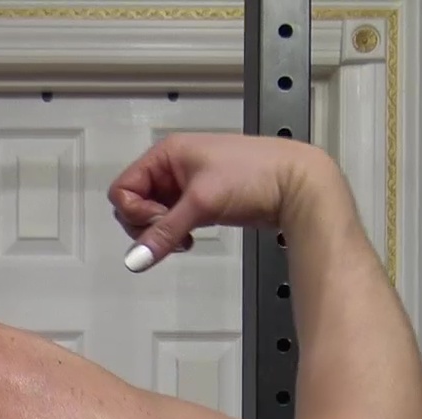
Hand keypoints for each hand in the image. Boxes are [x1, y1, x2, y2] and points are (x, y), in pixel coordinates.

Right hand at [108, 133, 331, 271]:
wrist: (298, 184)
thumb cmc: (253, 176)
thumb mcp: (202, 203)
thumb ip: (164, 233)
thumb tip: (134, 260)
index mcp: (167, 154)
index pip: (123, 188)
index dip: (134, 211)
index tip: (160, 221)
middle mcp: (173, 167)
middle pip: (134, 203)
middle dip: (147, 224)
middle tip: (173, 231)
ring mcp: (187, 185)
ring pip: (153, 215)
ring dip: (162, 232)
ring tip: (185, 238)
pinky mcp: (201, 202)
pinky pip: (172, 221)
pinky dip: (176, 234)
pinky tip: (191, 239)